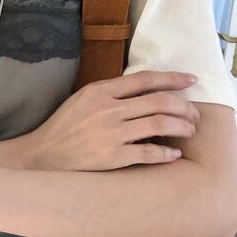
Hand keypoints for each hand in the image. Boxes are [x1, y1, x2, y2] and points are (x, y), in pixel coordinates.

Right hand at [29, 70, 201, 171]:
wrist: (42, 156)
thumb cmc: (64, 128)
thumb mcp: (83, 99)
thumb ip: (111, 93)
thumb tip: (145, 90)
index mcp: (101, 91)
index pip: (146, 80)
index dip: (173, 78)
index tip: (192, 80)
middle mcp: (109, 110)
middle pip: (159, 101)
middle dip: (184, 107)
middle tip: (195, 115)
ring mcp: (111, 134)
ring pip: (159, 124)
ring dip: (181, 127)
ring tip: (189, 131)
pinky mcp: (112, 158)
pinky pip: (149, 153)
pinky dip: (167, 153)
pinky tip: (175, 154)